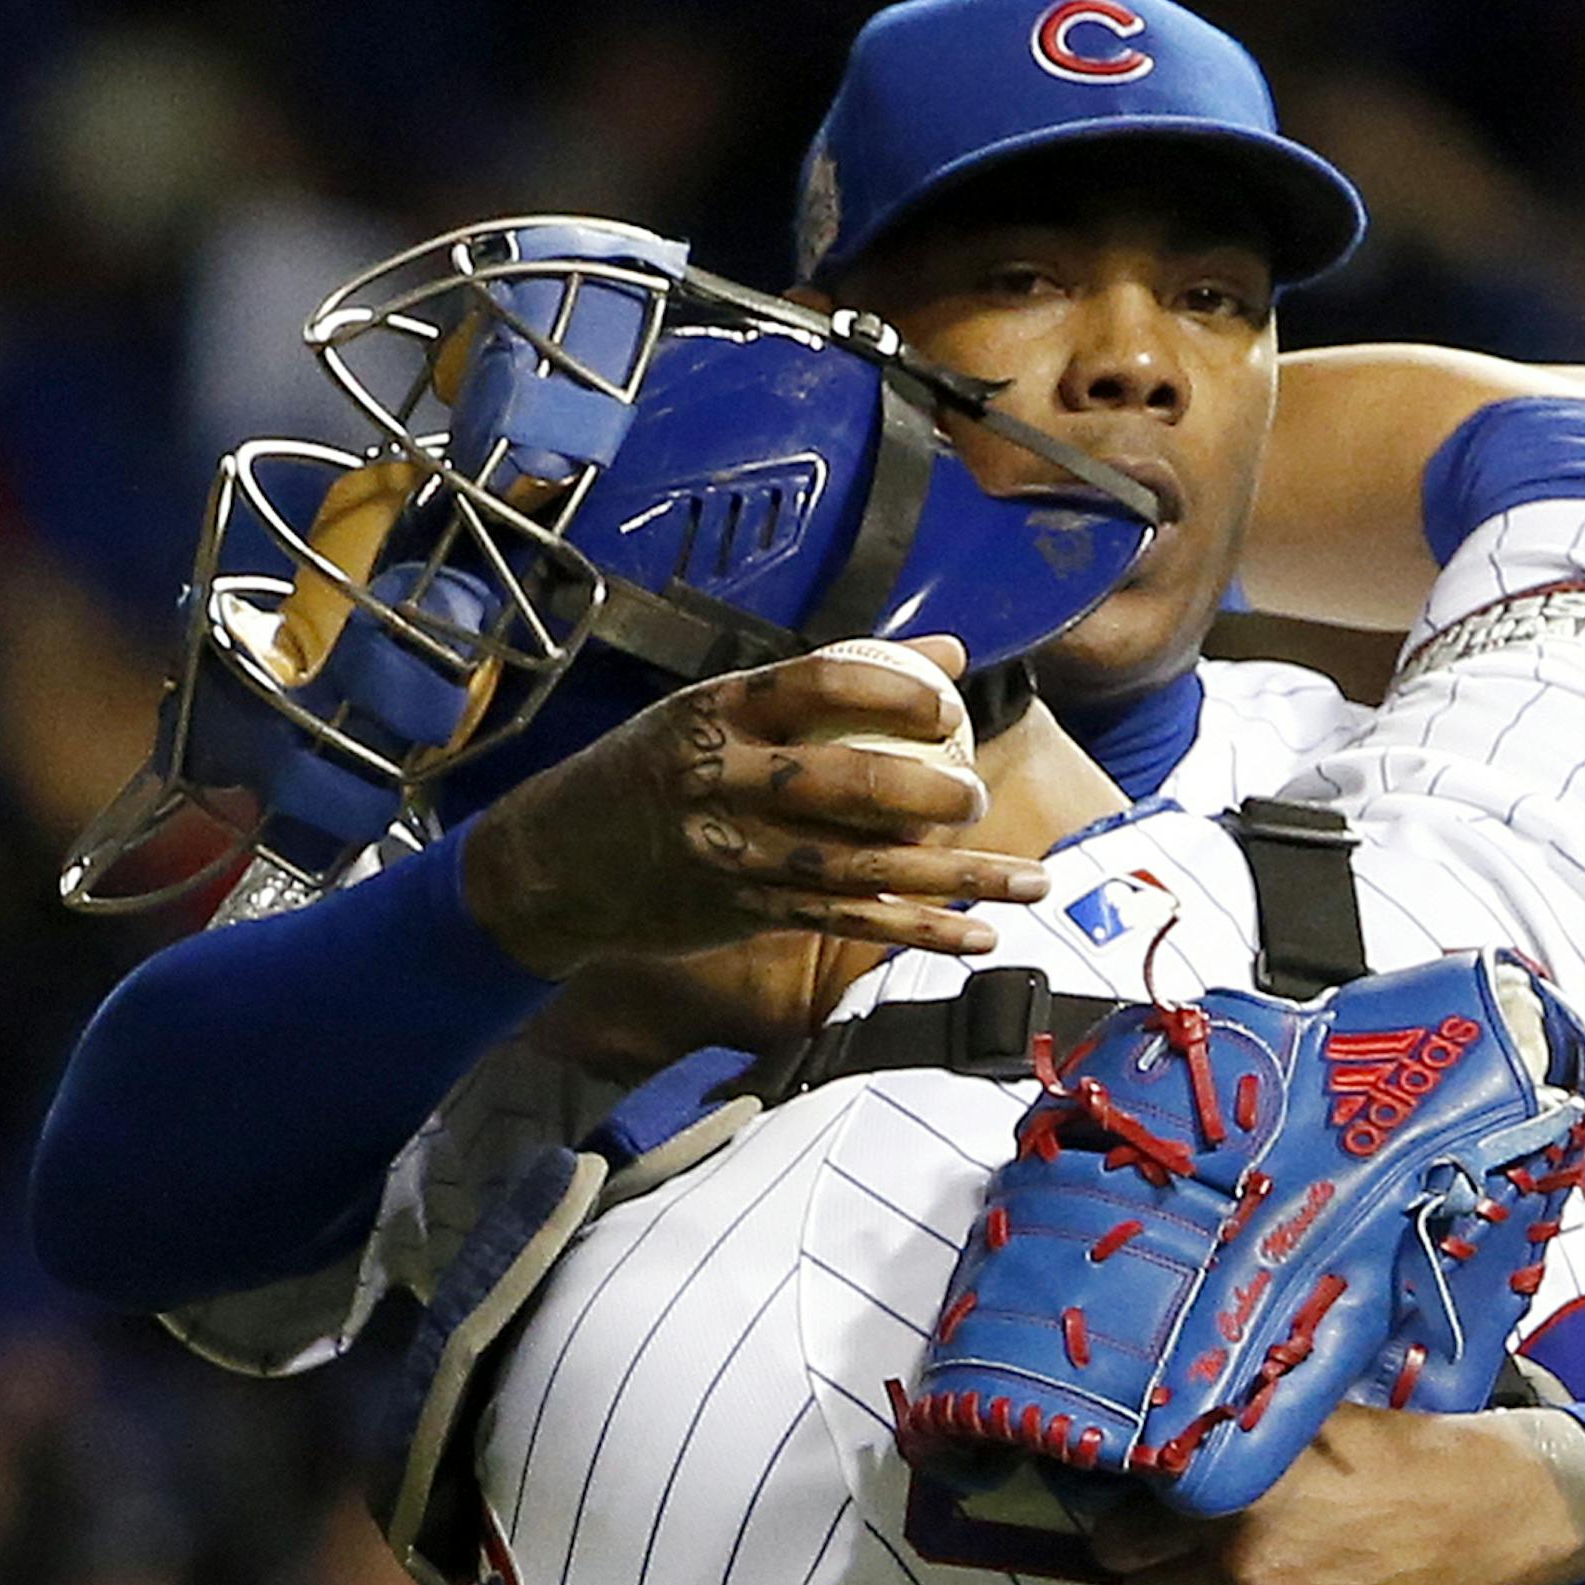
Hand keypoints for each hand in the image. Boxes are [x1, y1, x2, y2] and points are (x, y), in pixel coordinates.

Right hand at [460, 637, 1048, 979]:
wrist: (557, 864)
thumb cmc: (653, 772)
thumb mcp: (716, 709)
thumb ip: (828, 682)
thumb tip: (947, 649)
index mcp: (718, 711)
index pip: (815, 684)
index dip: (889, 694)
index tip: (945, 709)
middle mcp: (724, 780)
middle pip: (841, 783)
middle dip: (922, 793)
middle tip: (979, 798)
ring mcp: (735, 853)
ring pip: (860, 866)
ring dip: (954, 879)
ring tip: (1028, 882)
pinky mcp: (747, 910)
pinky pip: (849, 920)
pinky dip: (918, 929)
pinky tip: (977, 935)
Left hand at [1087, 1404, 1584, 1584]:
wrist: (1487, 1517)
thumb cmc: (1397, 1457)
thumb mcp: (1302, 1427)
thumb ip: (1228, 1443)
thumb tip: (1163, 1445)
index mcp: (1224, 1505)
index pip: (1118, 1544)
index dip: (1125, 1537)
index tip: (1134, 1535)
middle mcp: (1238, 1573)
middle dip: (1164, 1576)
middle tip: (1196, 1559)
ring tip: (1256, 1581)